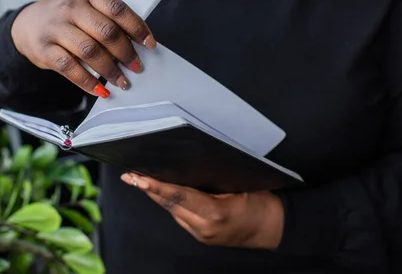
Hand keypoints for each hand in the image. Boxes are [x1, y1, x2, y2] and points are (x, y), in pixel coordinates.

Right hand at [11, 0, 155, 97]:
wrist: (28, 24)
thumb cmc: (68, 18)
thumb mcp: (87, 8)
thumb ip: (109, 20)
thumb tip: (139, 46)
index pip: (118, 9)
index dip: (137, 28)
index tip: (150, 45)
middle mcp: (71, 8)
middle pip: (106, 32)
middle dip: (126, 53)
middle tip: (137, 67)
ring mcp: (56, 28)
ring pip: (90, 51)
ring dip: (110, 70)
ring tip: (122, 81)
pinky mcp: (45, 50)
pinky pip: (70, 68)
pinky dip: (88, 82)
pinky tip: (100, 90)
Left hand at [121, 173, 284, 249]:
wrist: (272, 229)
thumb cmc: (260, 203)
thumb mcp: (240, 185)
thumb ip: (213, 180)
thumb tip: (188, 166)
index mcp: (214, 213)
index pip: (178, 196)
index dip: (156, 186)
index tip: (139, 178)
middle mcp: (203, 227)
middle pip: (169, 205)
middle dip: (148, 189)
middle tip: (129, 176)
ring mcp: (201, 234)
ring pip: (172, 211)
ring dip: (156, 196)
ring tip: (138, 181)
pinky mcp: (201, 236)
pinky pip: (180, 216)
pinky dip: (169, 203)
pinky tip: (160, 193)